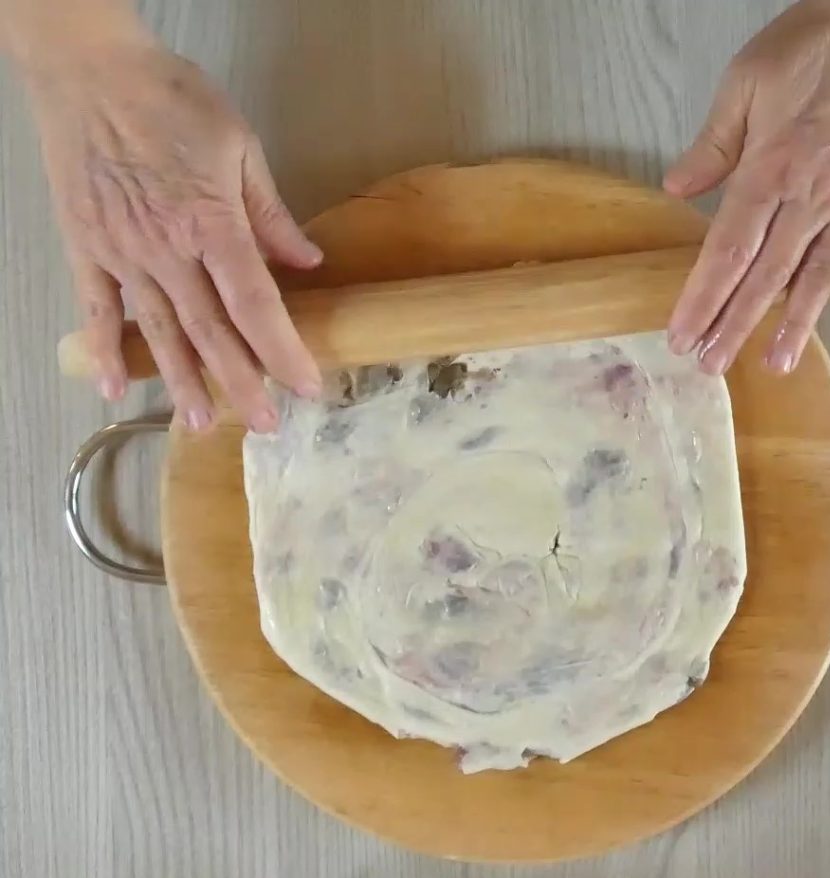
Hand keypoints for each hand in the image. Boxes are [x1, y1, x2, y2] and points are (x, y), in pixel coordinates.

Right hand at [25, 32, 322, 429]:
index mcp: (211, 224)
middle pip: (212, 332)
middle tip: (266, 425)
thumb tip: (309, 264)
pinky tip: (114, 389)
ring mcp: (122, 254)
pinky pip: (96, 310)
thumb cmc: (170, 98)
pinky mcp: (86, 248)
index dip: (282, 351)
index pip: (255, 304)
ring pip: (158, 332)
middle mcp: (167, 250)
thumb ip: (271, 214)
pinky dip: (104, 351)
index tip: (306, 387)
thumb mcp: (240, 146)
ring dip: (182, 381)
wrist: (88, 66)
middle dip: (242, 383)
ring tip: (203, 423)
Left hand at [664, 0, 829, 375]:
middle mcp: (813, 197)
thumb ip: (713, 145)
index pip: (727, 252)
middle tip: (711, 365)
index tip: (681, 335)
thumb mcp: (744, 82)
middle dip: (735, 324)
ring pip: (823, 272)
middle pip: (767, 275)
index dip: (702, 299)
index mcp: (770, 172)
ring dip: (801, 322)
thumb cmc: (818, 41)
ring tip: (778, 362)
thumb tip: (676, 189)